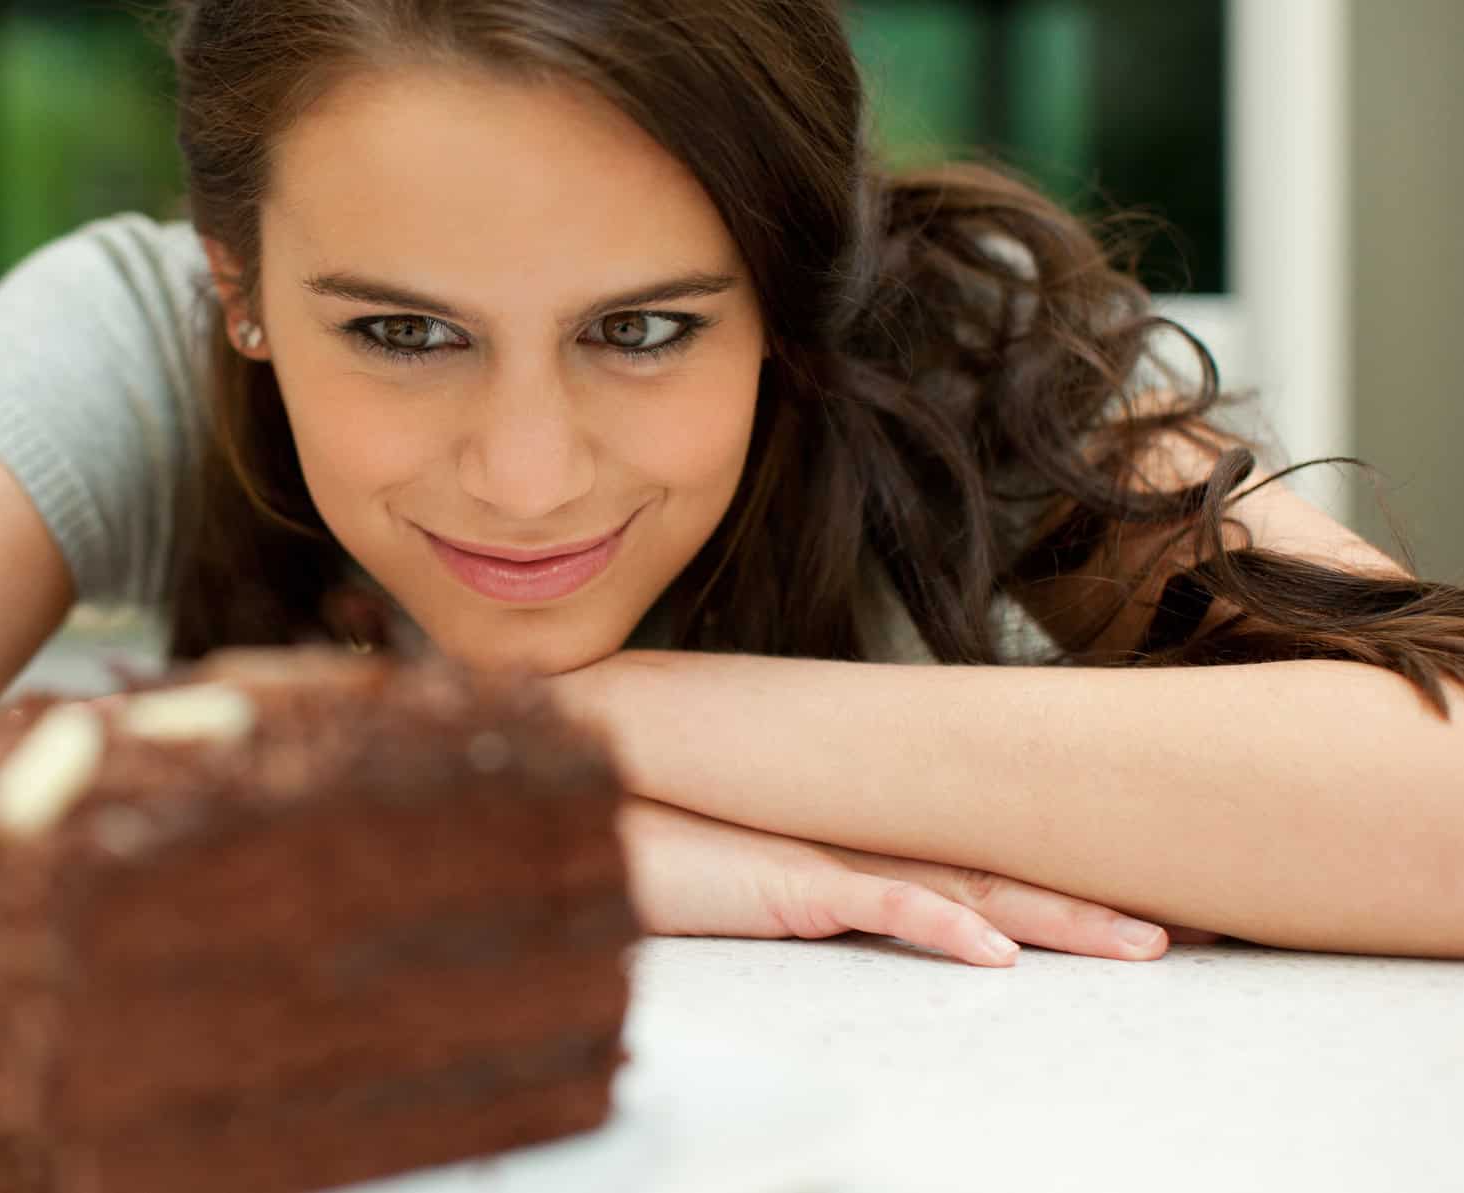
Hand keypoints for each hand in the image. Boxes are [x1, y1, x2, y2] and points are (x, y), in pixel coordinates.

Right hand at [618, 797, 1193, 964]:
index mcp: (871, 836)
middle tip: (1198, 925)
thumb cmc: (663, 833)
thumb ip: (824, 878)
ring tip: (1142, 946)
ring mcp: (834, 856)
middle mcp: (868, 838)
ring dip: (1058, 921)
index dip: (1074, 878)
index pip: (991, 860)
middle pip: (1006, 872)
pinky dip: (940, 930)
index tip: (1155, 900)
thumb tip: (886, 899)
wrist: (587, 799)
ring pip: (969, 889)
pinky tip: (996, 957)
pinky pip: (880, 905)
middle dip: (1103, 899)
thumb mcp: (763, 865)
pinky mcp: (787, 881)